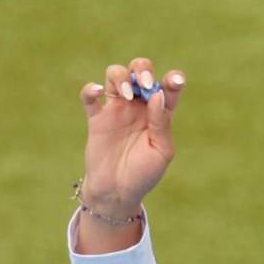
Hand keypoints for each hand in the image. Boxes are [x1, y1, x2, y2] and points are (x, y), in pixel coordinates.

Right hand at [79, 57, 185, 214]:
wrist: (118, 193)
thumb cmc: (144, 174)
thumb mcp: (161, 151)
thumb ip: (161, 123)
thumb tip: (156, 95)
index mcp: (159, 114)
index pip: (167, 87)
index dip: (173, 79)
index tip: (175, 81)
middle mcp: (138, 107)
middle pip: (139, 71)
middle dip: (143, 70)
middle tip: (145, 86)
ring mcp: (116, 110)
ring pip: (115, 75)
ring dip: (121, 77)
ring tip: (127, 96)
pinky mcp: (96, 119)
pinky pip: (89, 97)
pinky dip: (89, 89)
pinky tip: (96, 92)